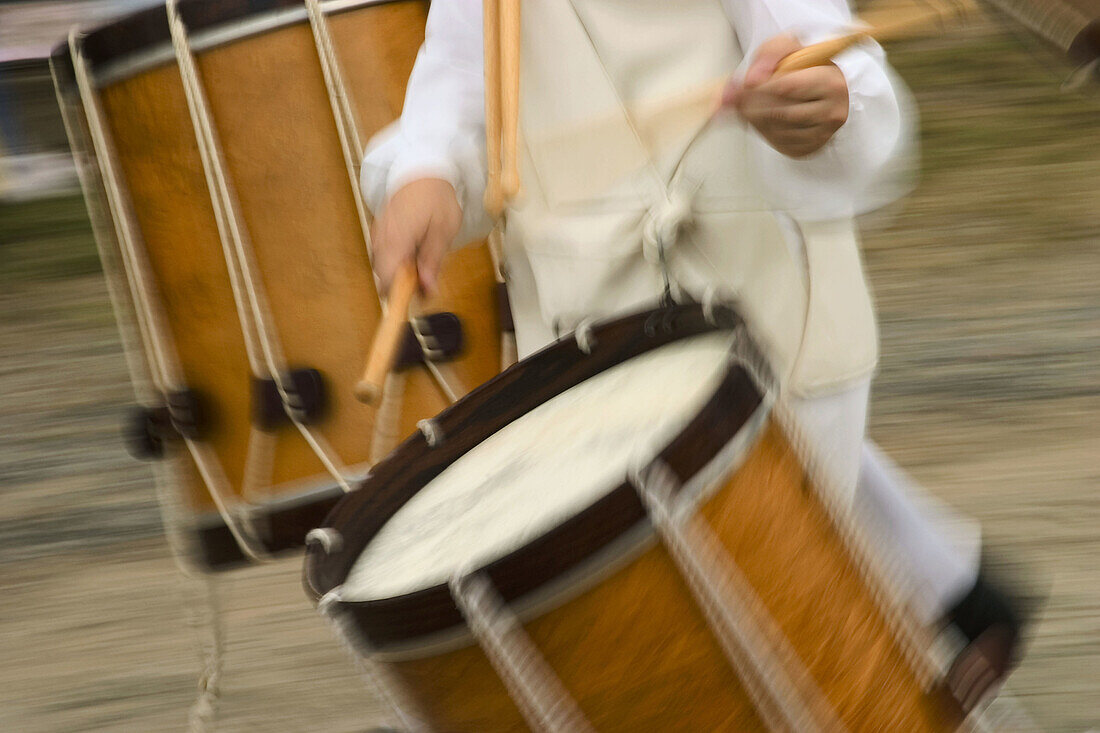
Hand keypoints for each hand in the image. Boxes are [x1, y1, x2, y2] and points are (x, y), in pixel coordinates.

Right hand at [370, 178, 461, 294]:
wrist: (421, 169)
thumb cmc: (435, 196)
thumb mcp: (444, 230)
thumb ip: (433, 260)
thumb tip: (427, 288)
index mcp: (397, 238)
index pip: (387, 278)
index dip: (401, 292)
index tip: (419, 293)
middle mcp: (382, 238)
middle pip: (384, 275)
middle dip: (404, 282)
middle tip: (427, 275)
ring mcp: (378, 233)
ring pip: (382, 265)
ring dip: (401, 270)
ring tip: (423, 258)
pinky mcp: (380, 230)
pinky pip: (383, 253)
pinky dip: (397, 258)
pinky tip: (414, 249)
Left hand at [721, 35, 849, 158]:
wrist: (818, 86)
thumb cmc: (803, 66)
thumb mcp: (788, 46)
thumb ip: (768, 55)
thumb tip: (751, 80)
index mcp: (831, 84)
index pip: (786, 88)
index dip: (758, 88)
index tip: (740, 86)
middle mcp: (832, 112)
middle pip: (780, 112)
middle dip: (751, 105)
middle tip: (734, 98)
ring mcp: (823, 134)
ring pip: (777, 130)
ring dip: (754, 119)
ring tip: (746, 105)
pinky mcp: (810, 148)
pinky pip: (779, 143)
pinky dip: (763, 131)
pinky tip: (759, 118)